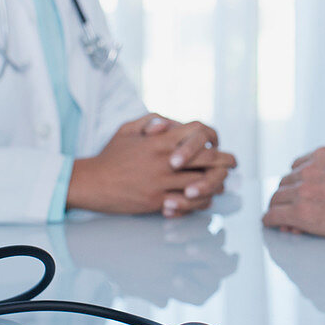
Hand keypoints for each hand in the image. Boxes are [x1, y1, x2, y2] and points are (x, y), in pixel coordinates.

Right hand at [67, 113, 236, 215]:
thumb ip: (151, 121)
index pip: (198, 131)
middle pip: (209, 158)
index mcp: (160, 141)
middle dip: (226, 161)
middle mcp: (165, 160)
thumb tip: (170, 123)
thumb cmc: (110, 156)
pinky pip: (188, 203)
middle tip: (233, 164)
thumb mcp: (128, 129)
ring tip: (220, 184)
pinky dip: (199, 202)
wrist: (91, 183)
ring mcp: (162, 182)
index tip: (216, 141)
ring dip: (215, 184)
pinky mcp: (158, 201)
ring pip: (203, 183)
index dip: (212, 135)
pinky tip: (202, 200)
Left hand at [262, 145, 324, 239]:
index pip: (303, 164)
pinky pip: (275, 214)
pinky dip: (270, 220)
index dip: (300, 179)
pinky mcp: (302, 211)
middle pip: (288, 180)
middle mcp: (313, 167)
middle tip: (290, 209)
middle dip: (288, 194)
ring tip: (280, 219)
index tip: (302, 189)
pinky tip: (270, 224)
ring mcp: (305, 188)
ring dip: (278, 207)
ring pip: (278, 196)